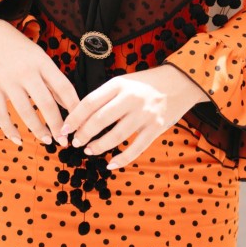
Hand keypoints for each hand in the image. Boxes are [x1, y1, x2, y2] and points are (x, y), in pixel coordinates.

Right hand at [0, 8, 79, 147]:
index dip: (74, 107)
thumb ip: (53, 81)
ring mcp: (7, 80)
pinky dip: (10, 130)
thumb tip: (69, 105)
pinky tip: (18, 140)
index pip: (63, 87)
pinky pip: (1, 114)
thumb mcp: (40, 58)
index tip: (79, 123)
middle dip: (57, 125)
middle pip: (45, 103)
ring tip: (47, 141)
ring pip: (25, 112)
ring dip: (38, 130)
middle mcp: (25, 71)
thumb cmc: (20, 49)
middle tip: (64, 140)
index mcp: (42, 62)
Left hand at [58, 64, 205, 169]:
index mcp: (119, 84)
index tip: (64, 129)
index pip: (89, 102)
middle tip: (76, 142)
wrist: (180, 82)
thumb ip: (106, 96)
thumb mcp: (124, 81)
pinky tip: (111, 165)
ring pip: (116, 136)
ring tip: (89, 151)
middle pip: (100, 120)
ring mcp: (145, 114)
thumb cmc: (146, 83)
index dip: (74, 118)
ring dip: (99, 147)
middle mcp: (131, 98)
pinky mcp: (157, 127)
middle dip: (83, 134)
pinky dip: (122, 159)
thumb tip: (81, 117)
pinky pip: (136, 148)